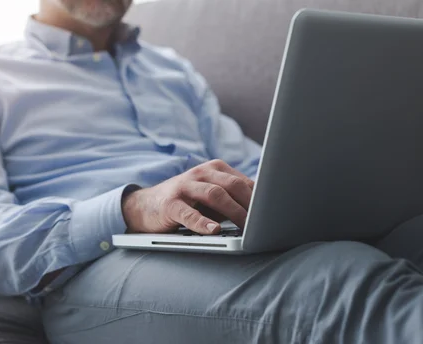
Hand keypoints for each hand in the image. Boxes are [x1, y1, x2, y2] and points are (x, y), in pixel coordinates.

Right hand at [121, 159, 254, 234]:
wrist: (146, 206)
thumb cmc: (188, 203)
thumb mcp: (211, 197)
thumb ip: (233, 199)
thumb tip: (266, 212)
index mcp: (215, 169)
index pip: (244, 181)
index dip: (261, 197)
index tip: (276, 212)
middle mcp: (201, 173)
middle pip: (232, 185)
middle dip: (251, 204)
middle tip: (265, 223)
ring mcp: (184, 187)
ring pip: (214, 195)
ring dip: (233, 212)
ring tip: (247, 227)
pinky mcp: (170, 204)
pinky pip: (189, 213)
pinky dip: (203, 223)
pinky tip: (214, 231)